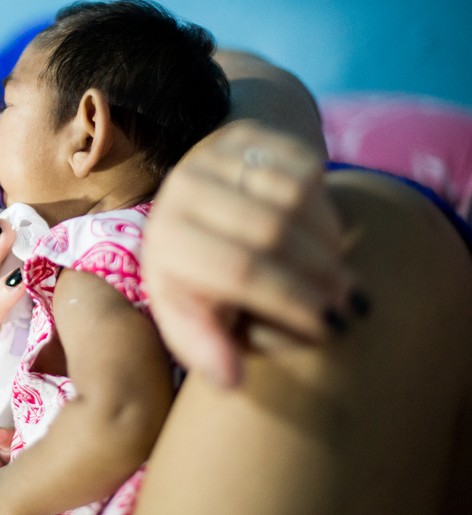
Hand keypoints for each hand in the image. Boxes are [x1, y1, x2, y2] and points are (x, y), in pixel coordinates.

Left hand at [141, 122, 358, 386]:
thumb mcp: (189, 317)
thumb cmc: (194, 277)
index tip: (330, 326)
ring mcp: (211, 156)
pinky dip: (326, 201)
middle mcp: (181, 191)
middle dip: (319, 271)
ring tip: (336, 270)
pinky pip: (305, 163)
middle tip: (349, 302)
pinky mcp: (243, 135)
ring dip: (328, 237)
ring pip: (294, 193)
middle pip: (271, 230)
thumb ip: (206, 349)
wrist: (194, 208)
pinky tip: (325, 232)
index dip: (291, 299)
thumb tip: (233, 379)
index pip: (238, 269)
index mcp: (164, 242)